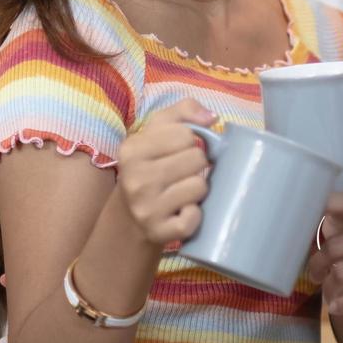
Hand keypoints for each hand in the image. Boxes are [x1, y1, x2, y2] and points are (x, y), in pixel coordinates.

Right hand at [115, 98, 214, 245]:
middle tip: (183, 173)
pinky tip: (184, 212)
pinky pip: (194, 219)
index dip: (191, 141)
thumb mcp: (156, 133)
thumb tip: (213, 118)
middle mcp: (135, 178)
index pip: (186, 134)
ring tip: (183, 191)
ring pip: (200, 187)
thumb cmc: (149, 167)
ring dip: (198, 189)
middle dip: (197, 165)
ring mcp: (145, 207)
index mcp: (132, 149)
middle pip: (197, 159)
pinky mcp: (158, 232)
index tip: (180, 151)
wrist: (129, 218)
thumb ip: (182, 111)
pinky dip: (195, 216)